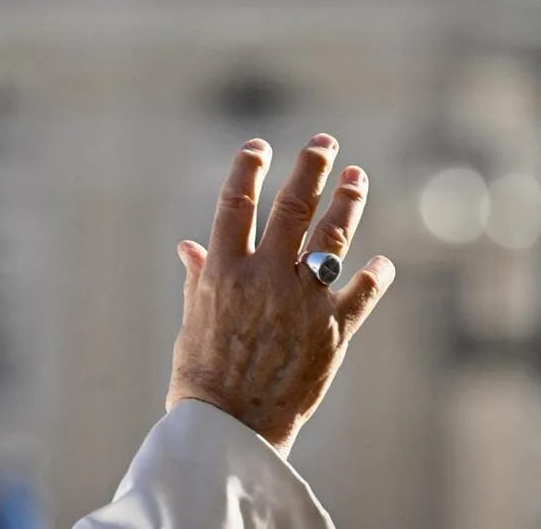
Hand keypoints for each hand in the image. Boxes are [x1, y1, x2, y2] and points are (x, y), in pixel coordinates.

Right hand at [165, 134, 394, 457]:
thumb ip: (199, 278)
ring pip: (332, 238)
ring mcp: (302, 301)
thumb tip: (189, 246)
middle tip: (325, 142)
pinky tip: (382, 262)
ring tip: (356, 178)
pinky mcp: (334, 331)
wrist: (230, 428)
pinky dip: (375, 275)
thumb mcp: (193, 320)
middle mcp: (265, 276)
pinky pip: (361, 293)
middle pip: (292, 207)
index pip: (236, 202)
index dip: (248, 168)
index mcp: (224, 270)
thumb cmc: (200, 376)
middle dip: (311, 168)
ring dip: (348, 203)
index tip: (260, 146)